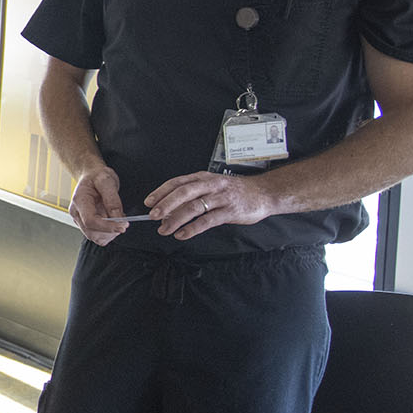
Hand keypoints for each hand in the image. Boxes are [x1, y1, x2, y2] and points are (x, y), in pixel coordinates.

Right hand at [67, 166, 129, 244]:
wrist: (91, 176)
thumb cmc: (97, 176)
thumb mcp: (107, 181)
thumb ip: (112, 200)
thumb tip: (118, 218)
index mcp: (79, 200)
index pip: (91, 221)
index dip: (108, 226)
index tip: (123, 225)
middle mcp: (76, 212)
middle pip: (92, 232)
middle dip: (110, 231)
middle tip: (124, 222)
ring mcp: (79, 219)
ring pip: (94, 237)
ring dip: (110, 233)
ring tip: (118, 219)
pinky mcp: (86, 224)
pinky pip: (97, 236)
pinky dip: (108, 234)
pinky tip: (113, 223)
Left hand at [144, 171, 276, 239]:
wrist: (264, 193)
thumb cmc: (235, 191)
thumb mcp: (213, 186)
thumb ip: (193, 195)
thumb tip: (169, 209)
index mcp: (203, 178)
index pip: (177, 182)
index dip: (161, 192)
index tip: (149, 202)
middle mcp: (211, 185)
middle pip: (183, 193)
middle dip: (165, 205)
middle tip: (153, 216)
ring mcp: (221, 198)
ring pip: (193, 207)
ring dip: (176, 219)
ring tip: (164, 229)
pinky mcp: (230, 211)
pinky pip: (207, 220)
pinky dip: (192, 228)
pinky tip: (182, 234)